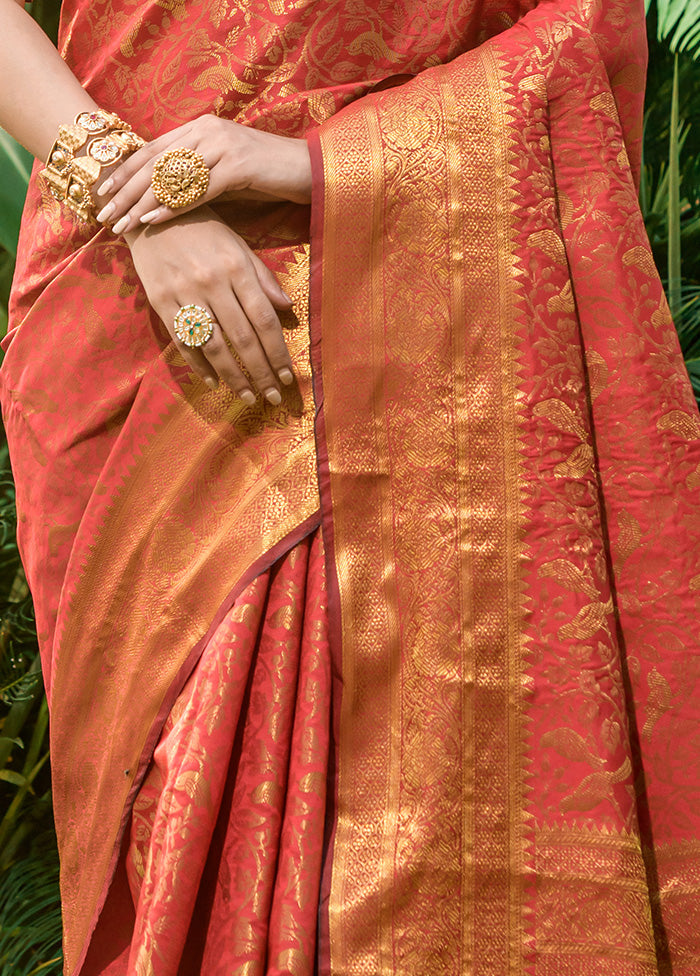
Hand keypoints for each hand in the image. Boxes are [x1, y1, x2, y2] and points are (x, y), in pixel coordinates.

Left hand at [96, 115, 311, 234]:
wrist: (308, 170)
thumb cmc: (266, 175)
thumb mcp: (223, 170)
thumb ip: (194, 175)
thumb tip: (161, 196)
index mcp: (200, 127)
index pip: (152, 149)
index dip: (124, 171)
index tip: (101, 193)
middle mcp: (207, 130)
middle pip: (156, 162)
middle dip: (126, 190)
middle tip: (104, 214)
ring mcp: (222, 146)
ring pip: (172, 176)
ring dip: (143, 203)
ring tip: (123, 223)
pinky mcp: (239, 166)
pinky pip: (197, 190)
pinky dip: (173, 206)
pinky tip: (154, 220)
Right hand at [126, 206, 294, 403]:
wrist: (151, 211)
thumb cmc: (203, 229)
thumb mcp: (238, 245)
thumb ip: (262, 278)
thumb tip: (288, 309)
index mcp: (235, 267)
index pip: (263, 319)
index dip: (278, 352)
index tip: (288, 376)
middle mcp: (211, 282)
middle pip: (242, 338)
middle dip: (260, 372)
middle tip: (273, 397)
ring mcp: (183, 292)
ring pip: (213, 345)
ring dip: (233, 377)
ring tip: (247, 396)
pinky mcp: (159, 301)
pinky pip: (183, 341)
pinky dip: (199, 365)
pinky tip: (214, 382)